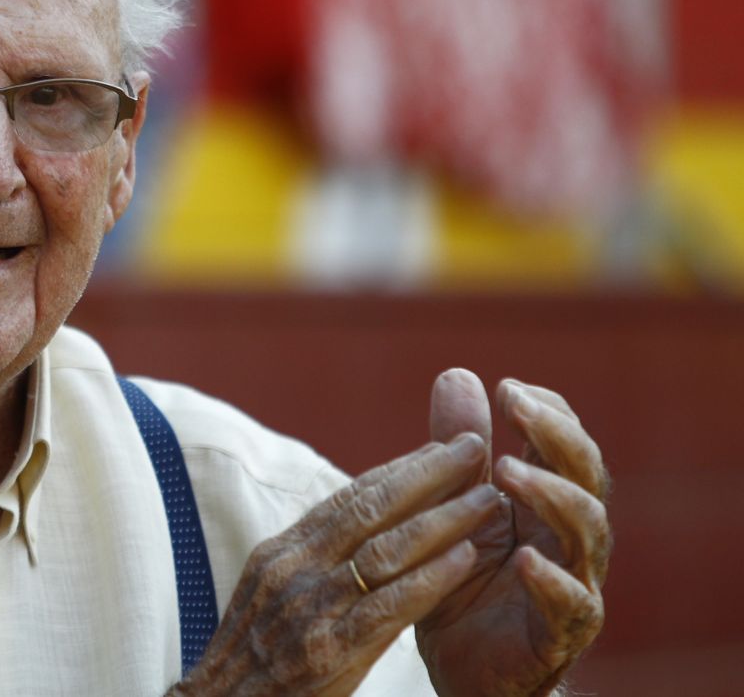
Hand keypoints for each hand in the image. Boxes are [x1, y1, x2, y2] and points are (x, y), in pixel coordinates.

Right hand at [173, 434, 501, 695]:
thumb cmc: (254, 662)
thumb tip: (360, 527)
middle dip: (427, 475)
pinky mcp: (326, 650)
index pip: (348, 497)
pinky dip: (431, 579)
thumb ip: (314, 562)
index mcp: (281, 553)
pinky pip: (388, 606)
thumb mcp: (273, 597)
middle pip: (369, 508)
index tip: (442, 445)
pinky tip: (467, 558)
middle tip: (473, 445)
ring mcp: (307, 608)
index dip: (400, 468)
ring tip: (488, 498)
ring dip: (443, 520)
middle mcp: (292, 569)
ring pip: (385, 550)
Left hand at [416, 369, 610, 696]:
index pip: (565, 445)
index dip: (547, 412)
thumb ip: (458, 449)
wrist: (459, 663)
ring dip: (552, 495)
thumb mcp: (450, 505)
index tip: (509, 388)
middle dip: (556, 436)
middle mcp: (567, 536)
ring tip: (508, 472)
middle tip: (515, 407)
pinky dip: (553, 579)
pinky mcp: (559, 633)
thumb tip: (458, 374)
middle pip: (586, 476)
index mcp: (544, 501)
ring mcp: (573, 582)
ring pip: (587, 531)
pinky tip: (527, 558)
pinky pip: (571, 603)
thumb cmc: (460, 575)